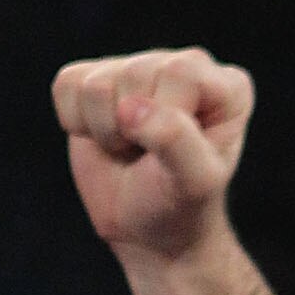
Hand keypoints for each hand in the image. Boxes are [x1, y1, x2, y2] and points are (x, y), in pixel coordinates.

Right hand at [53, 46, 254, 261]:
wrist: (146, 230)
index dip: (165, 119)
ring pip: (94, 84)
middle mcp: (186, 65)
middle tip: (147, 156)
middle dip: (130, 130)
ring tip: (129, 147)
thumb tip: (130, 105)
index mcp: (227, 86)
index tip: (173, 154)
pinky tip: (105, 137)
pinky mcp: (97, 78)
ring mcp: (140, 67)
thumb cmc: (178, 204)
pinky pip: (67, 84)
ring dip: (103, 131)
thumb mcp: (192, 182)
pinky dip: (75, 122)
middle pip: (133, 74)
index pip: (180, 73)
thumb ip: (174, 139)